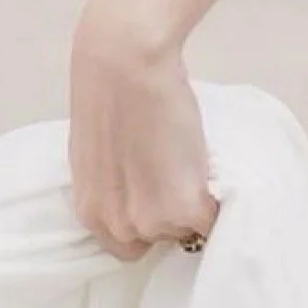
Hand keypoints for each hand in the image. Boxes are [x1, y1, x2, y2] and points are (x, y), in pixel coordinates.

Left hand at [68, 10, 217, 260]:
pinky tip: (205, 163)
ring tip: (187, 159)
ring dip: (192, 202)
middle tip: (175, 170)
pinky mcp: (187, 208)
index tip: (157, 197)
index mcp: (91, 213)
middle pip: (158, 238)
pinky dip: (216, 198)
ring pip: (186, 227)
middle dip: (169, 210)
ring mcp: (154, 221)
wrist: (125, 61)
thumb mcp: (98, 153)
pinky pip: (213, 218)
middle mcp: (119, 226)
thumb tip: (135, 190)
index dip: (145, 221)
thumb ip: (112, 185)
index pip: (126, 246)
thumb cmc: (108, 90)